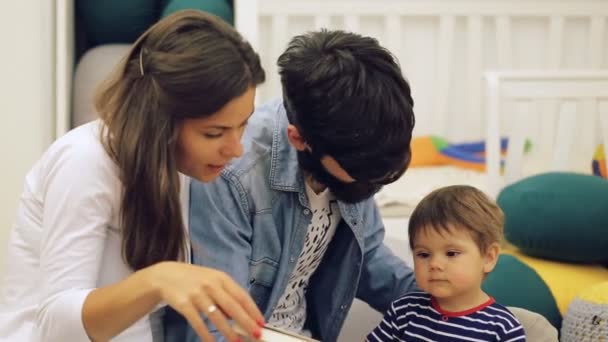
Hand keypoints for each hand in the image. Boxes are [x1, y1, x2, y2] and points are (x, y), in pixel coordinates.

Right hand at [142, 261, 262, 341]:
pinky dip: (206, 334)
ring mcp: (197, 294)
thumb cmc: (194, 280)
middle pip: (232, 306)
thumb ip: (226, 295)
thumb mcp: (212, 280)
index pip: (241, 295)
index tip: (261, 322)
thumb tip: (239, 316)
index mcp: (221, 278)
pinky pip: (198, 323)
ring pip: (216, 316)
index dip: (252, 310)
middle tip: (256, 334)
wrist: (165, 275)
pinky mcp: (184, 304)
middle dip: (246, 322)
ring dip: (228, 332)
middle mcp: (211, 284)